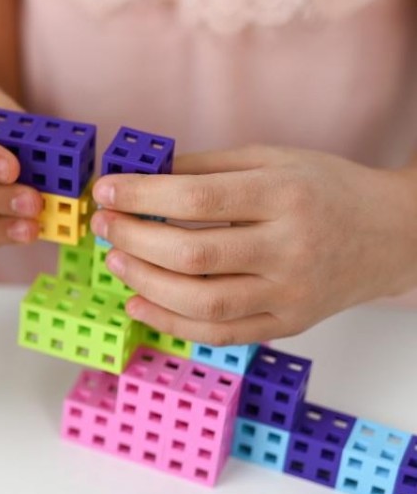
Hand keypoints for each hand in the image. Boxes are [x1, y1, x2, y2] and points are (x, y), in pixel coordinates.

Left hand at [91, 146, 416, 343]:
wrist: (393, 234)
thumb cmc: (324, 190)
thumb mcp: (272, 160)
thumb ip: (205, 168)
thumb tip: (137, 177)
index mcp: (284, 196)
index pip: (198, 197)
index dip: (142, 196)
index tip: (106, 191)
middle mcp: (290, 248)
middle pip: (194, 254)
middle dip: (135, 238)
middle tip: (104, 225)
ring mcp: (291, 292)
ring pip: (203, 302)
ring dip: (145, 283)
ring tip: (116, 260)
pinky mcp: (289, 323)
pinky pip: (220, 334)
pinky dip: (171, 324)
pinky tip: (139, 303)